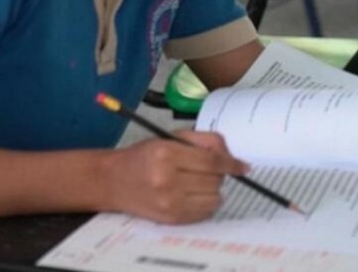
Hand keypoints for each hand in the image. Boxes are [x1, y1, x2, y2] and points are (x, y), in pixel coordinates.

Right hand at [102, 131, 248, 223]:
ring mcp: (170, 202)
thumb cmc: (142, 156)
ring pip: (214, 197)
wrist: (113, 181)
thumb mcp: (168, 138)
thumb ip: (201, 141)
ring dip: (212, 189)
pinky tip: (192, 194)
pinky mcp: (172, 218)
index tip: (243, 166)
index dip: (231, 163)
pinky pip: (206, 212)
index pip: (211, 161)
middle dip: (217, 173)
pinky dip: (206, 203)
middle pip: (215, 179)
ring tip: (196, 182)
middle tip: (204, 169)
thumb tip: (230, 155)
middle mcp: (167, 179)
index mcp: (166, 154)